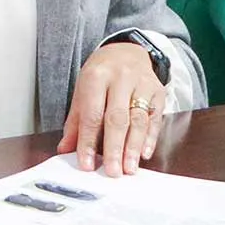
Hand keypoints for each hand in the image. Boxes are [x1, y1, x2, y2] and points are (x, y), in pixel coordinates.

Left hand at [56, 42, 166, 175]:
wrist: (126, 52)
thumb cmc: (101, 75)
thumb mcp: (82, 92)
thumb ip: (75, 122)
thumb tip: (65, 149)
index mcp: (97, 76)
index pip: (91, 114)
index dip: (88, 141)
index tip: (87, 164)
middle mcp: (121, 78)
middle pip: (117, 117)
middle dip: (114, 148)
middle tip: (112, 171)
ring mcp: (142, 84)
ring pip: (138, 119)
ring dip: (133, 147)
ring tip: (128, 168)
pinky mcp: (159, 92)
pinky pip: (155, 118)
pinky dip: (151, 138)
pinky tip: (144, 153)